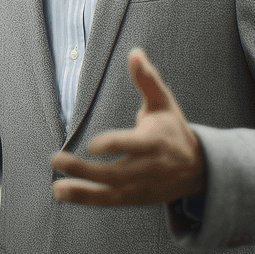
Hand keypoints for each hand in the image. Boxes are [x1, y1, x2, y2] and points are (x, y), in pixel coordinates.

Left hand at [50, 48, 207, 205]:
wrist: (198, 169)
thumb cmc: (173, 130)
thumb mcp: (165, 103)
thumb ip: (147, 79)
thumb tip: (134, 52)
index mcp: (156, 142)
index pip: (133, 146)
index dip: (114, 145)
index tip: (92, 145)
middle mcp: (148, 168)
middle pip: (116, 173)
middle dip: (85, 170)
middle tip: (56, 159)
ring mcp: (141, 187)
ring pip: (110, 192)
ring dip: (82, 191)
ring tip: (56, 188)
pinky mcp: (134, 198)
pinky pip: (108, 201)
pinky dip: (85, 199)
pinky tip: (61, 192)